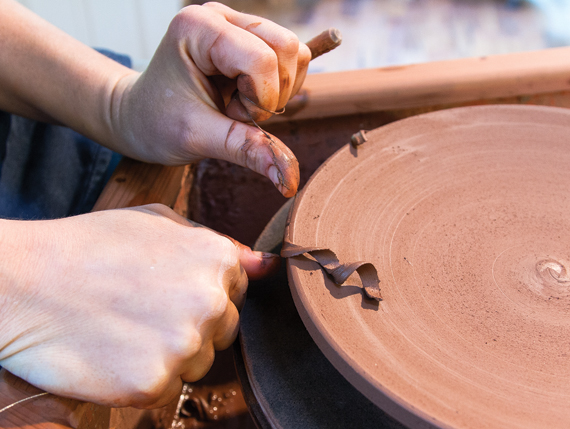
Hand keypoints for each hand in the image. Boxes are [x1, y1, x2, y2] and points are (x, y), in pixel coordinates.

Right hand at [0, 204, 277, 407]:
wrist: (25, 279)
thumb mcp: (158, 222)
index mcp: (217, 259)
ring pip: (198, 363)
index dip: (201, 294)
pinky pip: (167, 388)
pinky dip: (144, 378)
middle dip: (192, 325)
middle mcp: (210, 301)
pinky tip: (114, 352)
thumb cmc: (89, 245)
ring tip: (125, 329)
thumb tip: (268, 265)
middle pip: (223, 330)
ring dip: (170, 354)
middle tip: (143, 311)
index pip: (236, 291)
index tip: (167, 290)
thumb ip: (218, 244)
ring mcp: (184, 344)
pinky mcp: (153, 383)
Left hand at [111, 3, 310, 196]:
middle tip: (235, 111)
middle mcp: (220, 16)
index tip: (229, 115)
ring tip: (238, 104)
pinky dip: (280, 87)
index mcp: (199, 28)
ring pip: (294, 52)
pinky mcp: (249, 37)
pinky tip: (247, 97)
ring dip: (277, 91)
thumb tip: (290, 179)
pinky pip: (291, 58)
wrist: (140, 117)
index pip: (262, 59)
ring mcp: (236, 23)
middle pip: (286, 48)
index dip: (261, 99)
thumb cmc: (157, 123)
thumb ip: (246, 150)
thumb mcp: (198, 138)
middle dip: (272, 93)